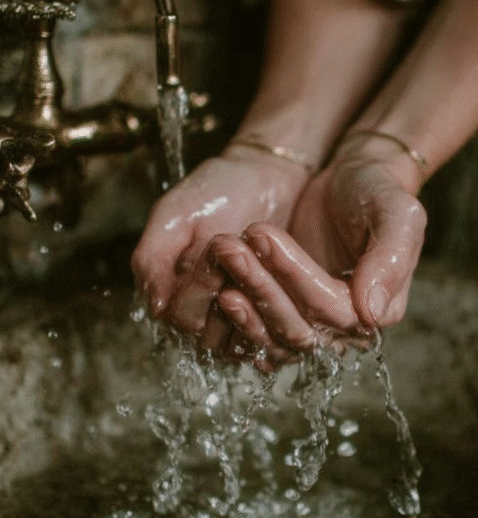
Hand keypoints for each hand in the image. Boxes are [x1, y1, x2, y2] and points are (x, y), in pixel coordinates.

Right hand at [131, 152, 308, 328]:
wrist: (266, 175)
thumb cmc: (217, 189)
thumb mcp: (175, 214)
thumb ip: (154, 257)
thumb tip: (155, 308)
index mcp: (171, 288)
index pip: (178, 317)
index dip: (196, 292)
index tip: (214, 250)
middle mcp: (200, 308)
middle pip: (207, 335)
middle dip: (225, 299)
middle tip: (242, 258)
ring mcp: (235, 314)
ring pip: (237, 341)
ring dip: (252, 311)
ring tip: (264, 272)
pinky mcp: (267, 312)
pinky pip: (268, 336)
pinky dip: (274, 319)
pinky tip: (284, 292)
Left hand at [198, 146, 426, 364]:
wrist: (351, 181)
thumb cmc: (377, 192)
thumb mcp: (398, 214)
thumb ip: (391, 260)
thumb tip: (371, 314)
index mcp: (379, 310)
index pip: (329, 308)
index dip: (294, 276)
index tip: (264, 236)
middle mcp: (345, 330)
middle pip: (296, 329)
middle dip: (259, 287)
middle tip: (228, 247)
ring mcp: (312, 329)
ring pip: (271, 338)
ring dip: (241, 304)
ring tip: (220, 259)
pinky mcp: (283, 320)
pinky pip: (256, 337)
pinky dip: (233, 320)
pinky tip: (213, 288)